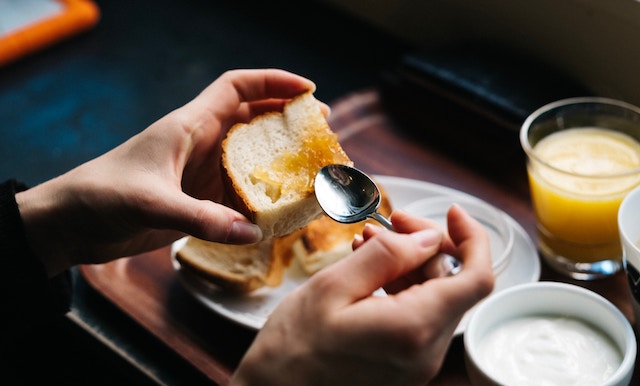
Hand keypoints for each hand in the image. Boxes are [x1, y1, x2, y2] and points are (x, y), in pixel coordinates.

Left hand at [16, 69, 318, 276]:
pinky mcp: (199, 200)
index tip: (309, 89)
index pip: (237, 87)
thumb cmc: (103, 196)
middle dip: (288, 119)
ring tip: (312, 167)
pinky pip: (240, 192)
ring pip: (251, 156)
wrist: (73, 222)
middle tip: (321, 129)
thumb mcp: (153, 203)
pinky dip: (263, 196)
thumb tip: (253, 231)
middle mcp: (201, 144)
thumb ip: (202, 219)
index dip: (274, 81)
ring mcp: (202, 172)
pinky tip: (282, 208)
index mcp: (190, 125)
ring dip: (279, 159)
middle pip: (253, 118)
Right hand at [231, 205, 493, 385]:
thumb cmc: (293, 347)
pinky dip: (399, 289)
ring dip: (408, 266)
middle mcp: (426, 352)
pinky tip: (368, 272)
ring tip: (366, 244)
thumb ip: (387, 257)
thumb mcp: (333, 287)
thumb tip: (428, 238)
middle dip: (425, 247)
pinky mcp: (404, 367)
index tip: (453, 213)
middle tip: (388, 224)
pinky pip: (416, 318)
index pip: (477, 279)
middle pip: (452, 284)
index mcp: (413, 329)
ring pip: (434, 299)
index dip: (472, 239)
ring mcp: (417, 364)